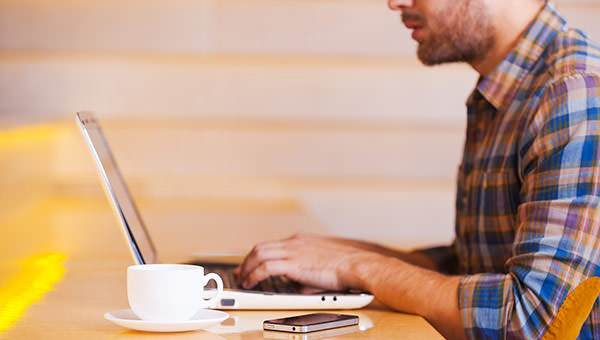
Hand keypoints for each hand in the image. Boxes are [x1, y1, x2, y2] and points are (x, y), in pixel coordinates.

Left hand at [234, 233, 376, 291]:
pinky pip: (265, 268)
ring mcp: (293, 252)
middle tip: (240, 273)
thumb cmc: (345, 266)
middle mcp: (294, 243)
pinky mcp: (293, 264)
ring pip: (258, 255)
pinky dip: (254, 275)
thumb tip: (296, 284)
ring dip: (247, 268)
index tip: (249, 264)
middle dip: (246, 261)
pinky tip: (251, 283)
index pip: (271, 245)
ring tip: (243, 281)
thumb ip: (305, 270)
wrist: (356, 264)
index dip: (257, 256)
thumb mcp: (321, 263)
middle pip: (260, 248)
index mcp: (300, 241)